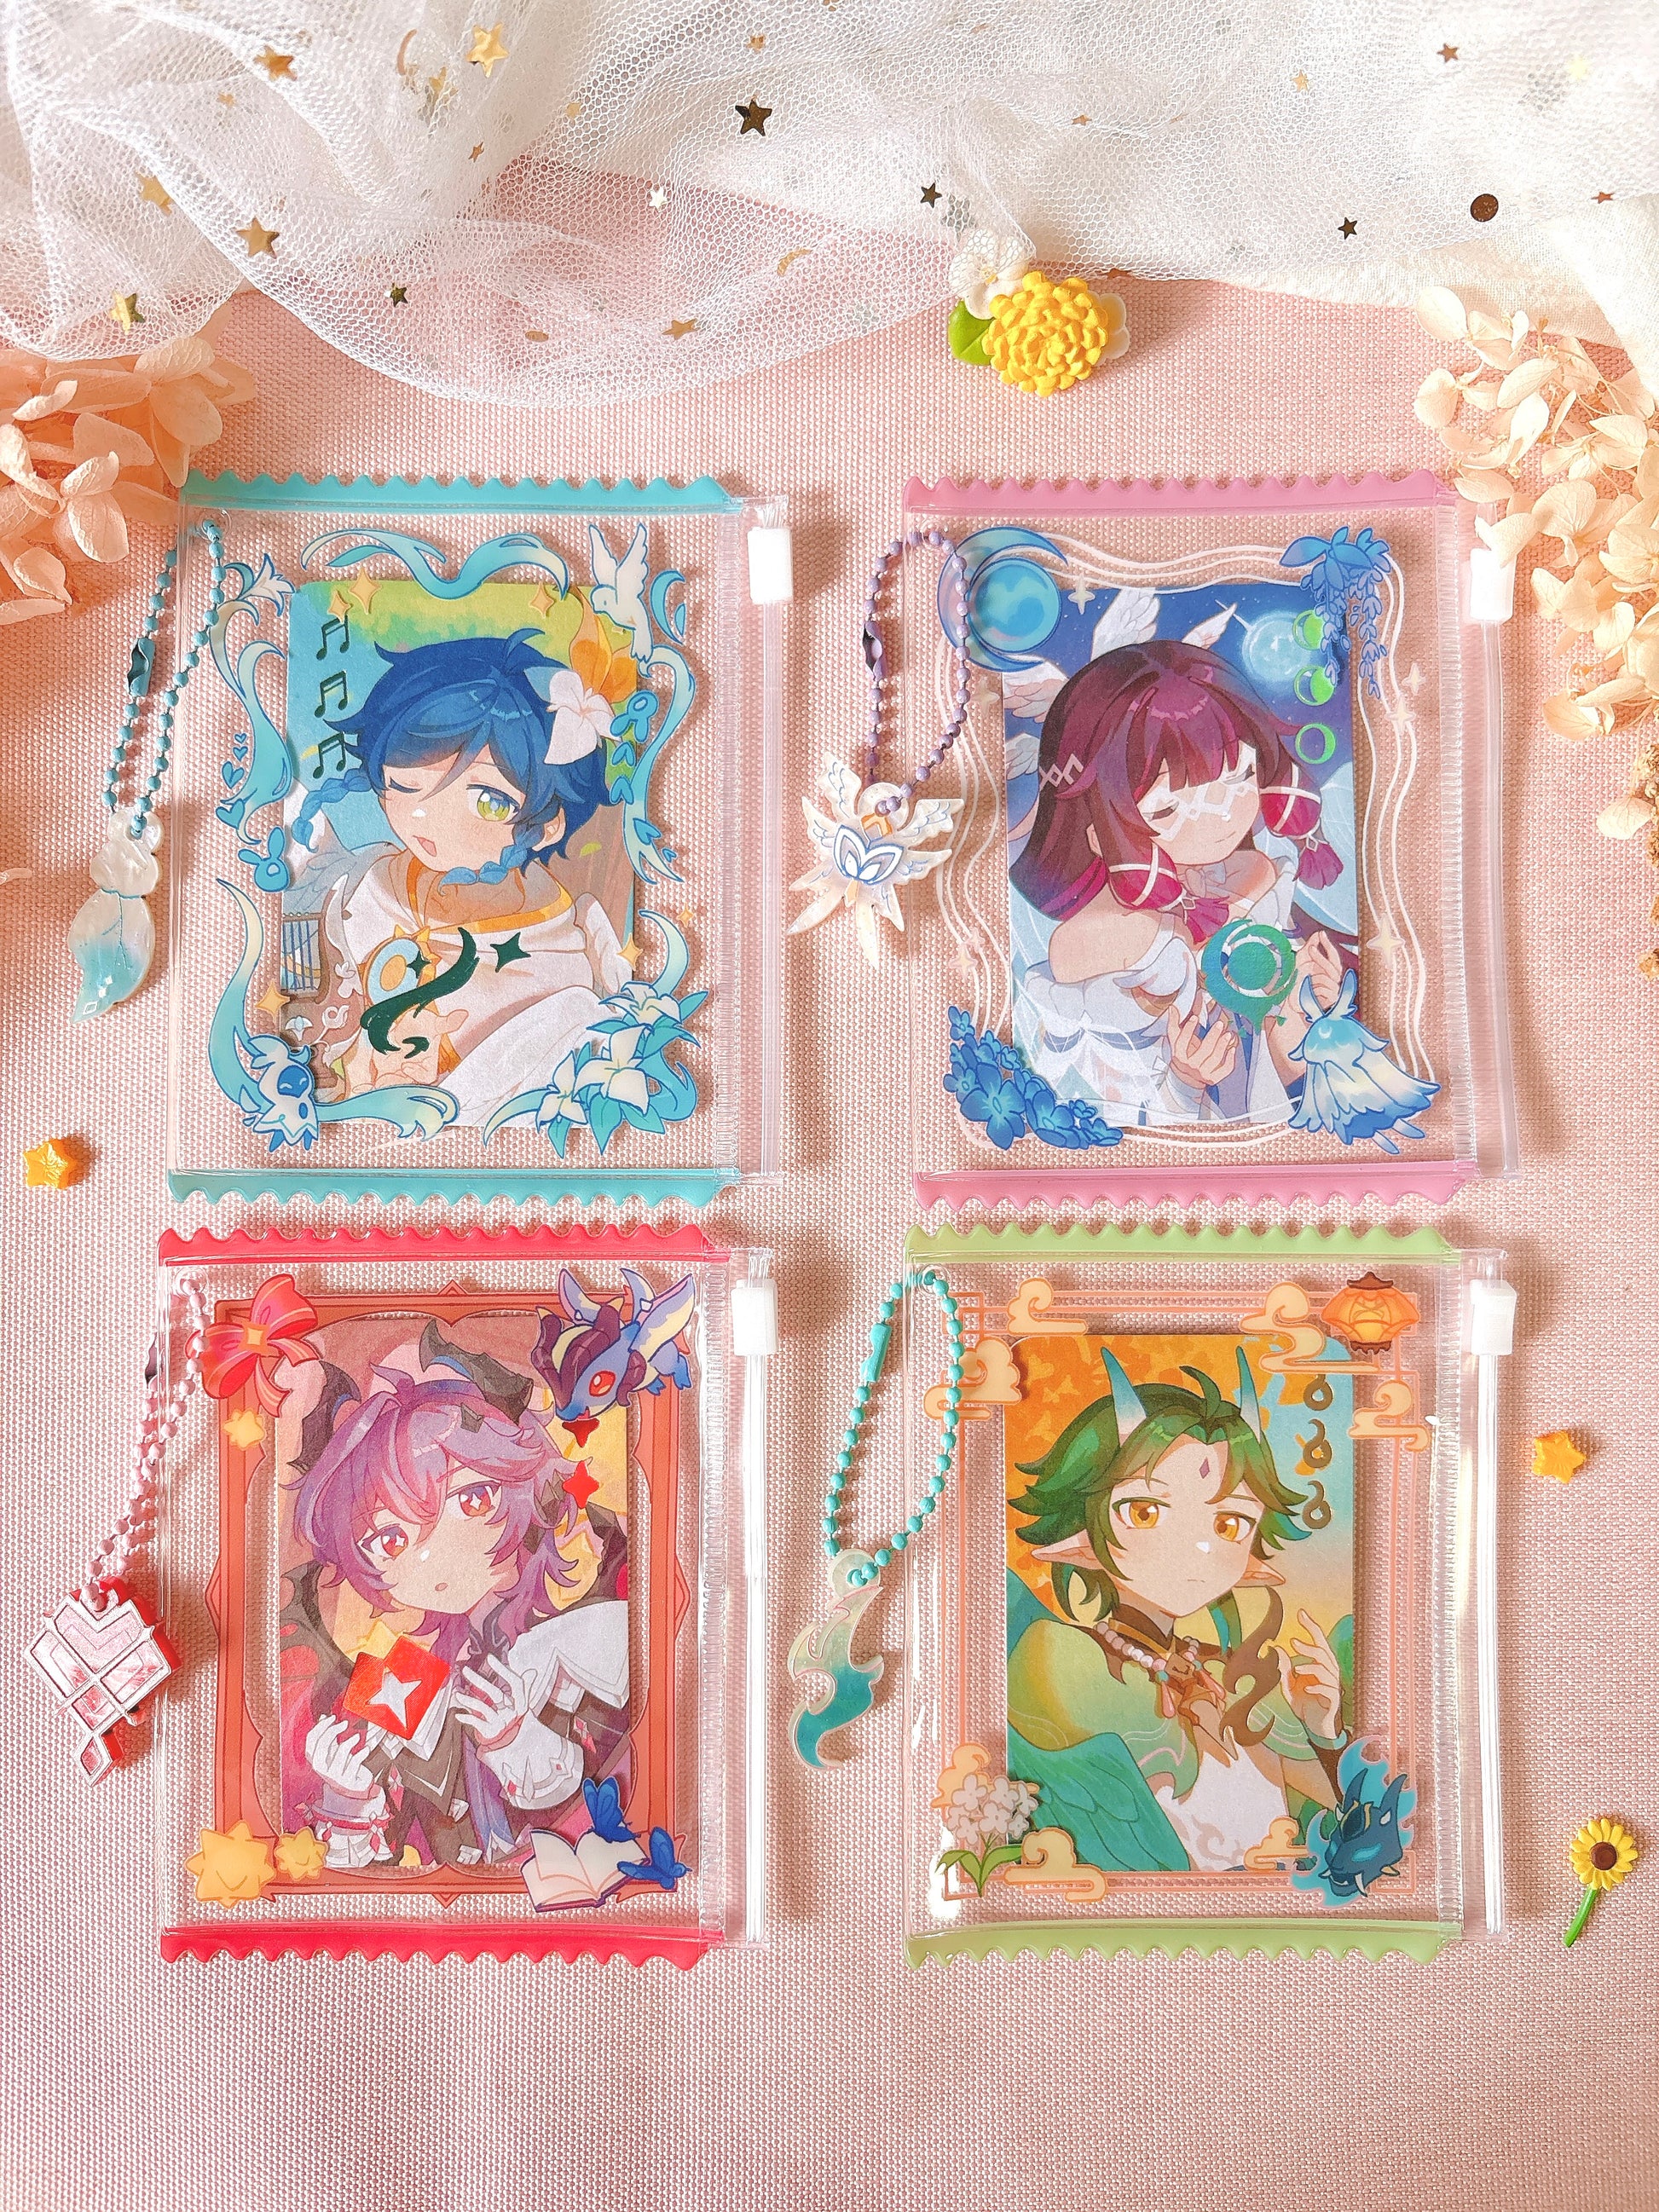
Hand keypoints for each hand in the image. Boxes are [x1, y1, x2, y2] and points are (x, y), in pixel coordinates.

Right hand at [306, 1713, 377, 1799]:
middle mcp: (321, 1768)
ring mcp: (333, 1776)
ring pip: (340, 1753)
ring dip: (349, 1742)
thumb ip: (327, 1735)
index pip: (311, 1741)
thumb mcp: (332, 1751)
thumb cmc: (341, 1766)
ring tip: (357, 1737)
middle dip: (333, 1731)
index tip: (332, 1717)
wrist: (352, 1788)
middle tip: (345, 1723)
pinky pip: (354, 1763)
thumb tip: (323, 1717)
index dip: (320, 1727)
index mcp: (315, 1759)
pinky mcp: (347, 1780)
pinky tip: (366, 1749)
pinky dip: (362, 1754)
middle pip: (322, 1746)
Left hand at [452, 1653, 533, 1750]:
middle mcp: (512, 1712)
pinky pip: (477, 1723)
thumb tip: (532, 1672)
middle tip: (465, 1670)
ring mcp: (501, 1723)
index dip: (503, 1670)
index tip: (490, 1658)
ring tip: (457, 1694)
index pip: (515, 1683)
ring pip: (484, 1708)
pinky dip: (467, 1718)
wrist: (519, 1748)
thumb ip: (526, 1689)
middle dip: (479, 1680)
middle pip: (496, 1693)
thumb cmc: (518, 1722)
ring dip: (469, 1700)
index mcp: (522, 1703)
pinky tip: (458, 1714)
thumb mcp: (524, 1706)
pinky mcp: (491, 1733)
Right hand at [1168, 1006, 1237, 1091]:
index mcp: (1179, 1056)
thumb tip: (1172, 1009)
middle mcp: (1190, 1066)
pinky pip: (1224, 1070)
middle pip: (1203, 1050)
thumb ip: (1174, 1026)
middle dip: (1212, 1036)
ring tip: (1228, 1034)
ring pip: (1215, 1059)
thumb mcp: (1176, 1043)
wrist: (1185, 1081)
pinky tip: (1232, 1049)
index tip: (1195, 1018)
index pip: (1182, 1043)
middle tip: (1220, 1024)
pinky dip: (1230, 1060)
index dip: (1188, 1030)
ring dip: (1222, 1046)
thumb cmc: (1182, 1058)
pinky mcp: (1213, 1078)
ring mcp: (1203, 1073)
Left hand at [1278, 1610, 1342, 1741]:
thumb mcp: (1289, 1685)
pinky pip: (1329, 1690)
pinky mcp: (1333, 1701)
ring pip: (1327, 1670)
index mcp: (1320, 1664)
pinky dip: (1318, 1687)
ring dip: (1311, 1667)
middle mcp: (1329, 1671)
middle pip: (1324, 1652)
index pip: (1318, 1640)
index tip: (1300, 1613)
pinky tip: (1307, 1689)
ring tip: (1297, 1669)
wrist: (1316, 1728)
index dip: (1311, 1626)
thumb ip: (1284, 1668)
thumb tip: (1276, 1648)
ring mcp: (1333, 1686)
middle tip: (1292, 1642)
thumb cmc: (1305, 1703)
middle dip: (1309, 1646)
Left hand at [1293, 930, 1343, 1014]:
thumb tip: (1318, 933)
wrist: (1290, 1002)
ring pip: (1328, 977)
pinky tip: (1308, 992)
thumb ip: (1311, 946)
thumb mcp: (1301, 961)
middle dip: (1321, 956)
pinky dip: (1314, 989)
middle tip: (1310, 948)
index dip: (1328, 944)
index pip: (1332, 955)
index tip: (1321, 933)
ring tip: (1304, 981)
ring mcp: (1334, 990)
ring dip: (1314, 977)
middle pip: (1334, 965)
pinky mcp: (1332, 1001)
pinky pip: (1326, 990)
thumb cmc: (1296, 982)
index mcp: (1327, 969)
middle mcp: (1333, 978)